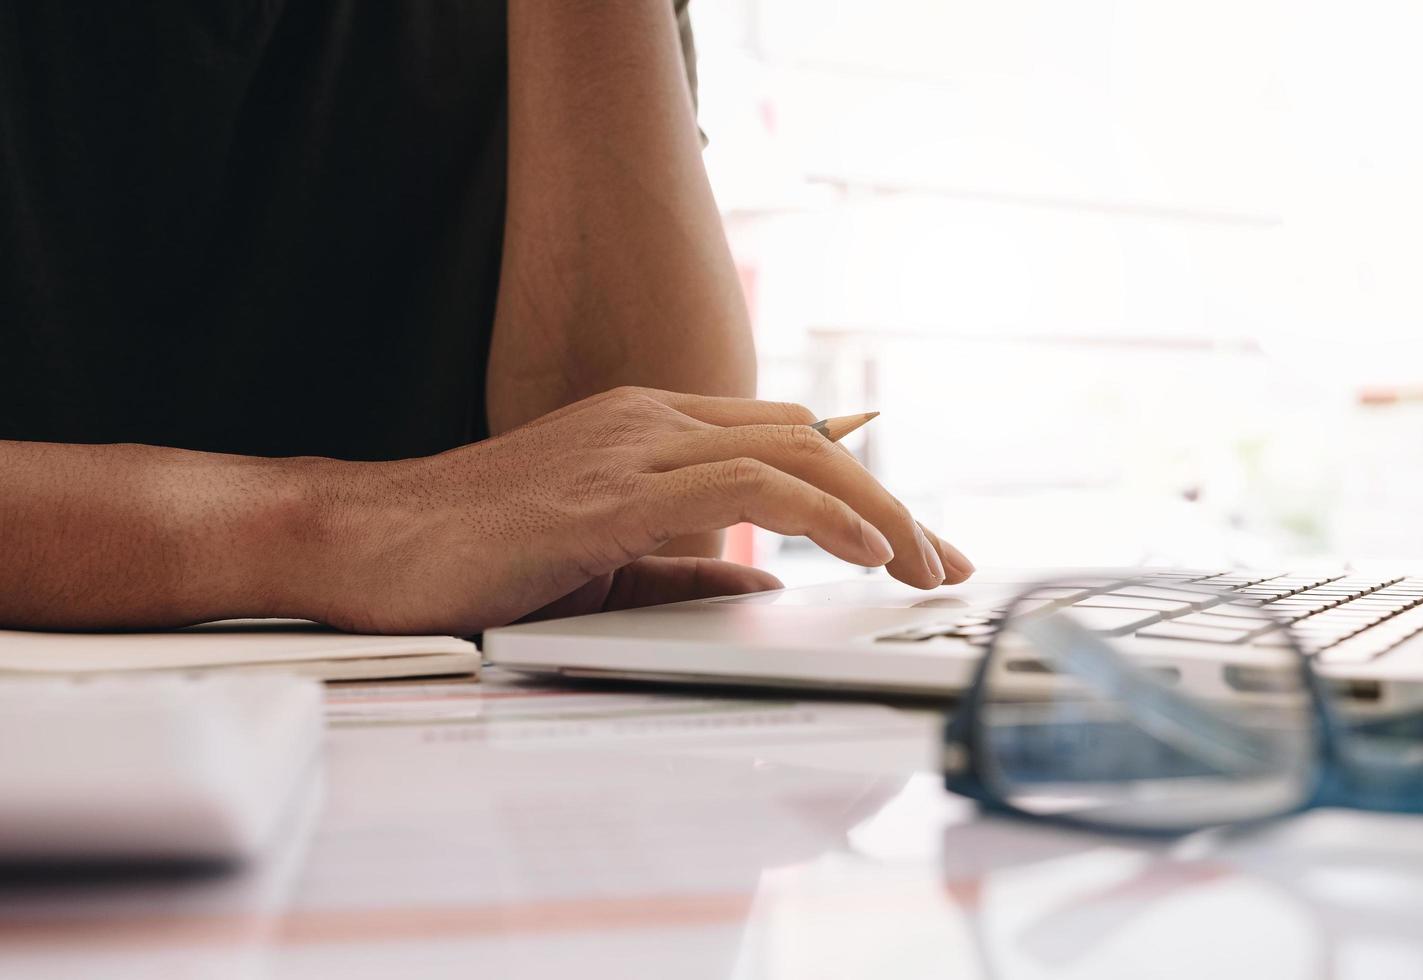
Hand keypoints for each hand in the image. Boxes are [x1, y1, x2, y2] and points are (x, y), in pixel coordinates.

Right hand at [315, 387, 973, 633]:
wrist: (360, 543)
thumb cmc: (468, 552)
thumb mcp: (602, 561)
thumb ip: (685, 570)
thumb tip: (767, 588)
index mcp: (647, 428)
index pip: (783, 439)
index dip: (860, 482)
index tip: (914, 534)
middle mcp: (648, 420)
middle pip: (806, 440)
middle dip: (891, 500)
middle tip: (947, 559)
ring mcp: (628, 447)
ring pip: (791, 455)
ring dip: (877, 510)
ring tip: (926, 564)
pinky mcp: (606, 493)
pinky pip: (741, 486)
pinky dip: (817, 512)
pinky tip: (864, 549)